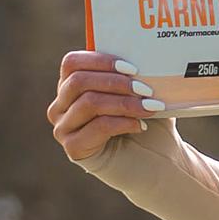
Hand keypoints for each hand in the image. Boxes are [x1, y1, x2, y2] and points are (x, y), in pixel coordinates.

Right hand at [48, 51, 163, 161]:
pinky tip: (140, 126)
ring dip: (124, 103)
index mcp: (73, 86)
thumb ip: (137, 76)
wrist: (156, 162)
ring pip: (88, 103)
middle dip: (116, 82)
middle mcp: (61, 106)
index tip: (132, 68)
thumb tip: (146, 57)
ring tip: (150, 108)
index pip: (72, 63)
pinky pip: (97, 127)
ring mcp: (64, 128)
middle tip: (145, 89)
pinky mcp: (74, 148)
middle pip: (78, 81)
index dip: (100, 61)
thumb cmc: (149, 123)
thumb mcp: (144, 95)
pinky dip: (123, 123)